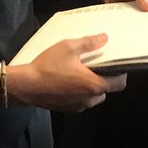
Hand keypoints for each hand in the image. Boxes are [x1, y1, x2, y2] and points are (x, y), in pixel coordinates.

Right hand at [8, 34, 126, 111]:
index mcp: (94, 84)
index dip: (121, 72)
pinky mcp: (69, 109)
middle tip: (97, 64)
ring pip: (94, 97)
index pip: (119, 83)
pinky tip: (70, 81)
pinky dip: (82, 92)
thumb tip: (105, 38)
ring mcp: (79, 106)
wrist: (27, 86)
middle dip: (105, 78)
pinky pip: (82, 101)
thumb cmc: (49, 66)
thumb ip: (89, 43)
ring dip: (93, 86)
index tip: (115, 62)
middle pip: (107, 90)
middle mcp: (90, 99)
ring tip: (83, 72)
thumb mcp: (69, 47)